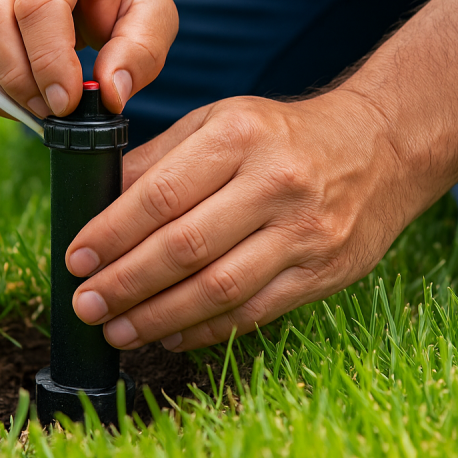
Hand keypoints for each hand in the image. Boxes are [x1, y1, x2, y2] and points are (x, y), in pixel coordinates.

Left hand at [64, 0, 457, 350]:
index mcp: (239, 136)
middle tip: (85, 305)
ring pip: (217, 289)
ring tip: (116, 330)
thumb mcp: (220, 121)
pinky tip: (169, 336)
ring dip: (157, 318)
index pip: (161, 194)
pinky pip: (252, 313)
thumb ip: (160, 159)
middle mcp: (275, 183)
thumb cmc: (282, 135)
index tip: (76, 258)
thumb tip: (98, 205)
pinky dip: (204, 331)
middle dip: (125, 284)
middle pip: (185, 247)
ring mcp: (304, 232)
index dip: (112, 232)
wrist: (381, 146)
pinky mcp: (323, 272)